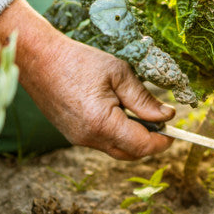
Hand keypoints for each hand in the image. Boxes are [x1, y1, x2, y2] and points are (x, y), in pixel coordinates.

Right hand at [0, 0, 174, 159]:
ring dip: (133, 138)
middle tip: (161, 123)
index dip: (162, 142)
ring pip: (116, 150)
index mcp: (103, 123)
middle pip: (130, 154)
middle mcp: (89, 138)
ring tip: (140, 114)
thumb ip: (144, 99)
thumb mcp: (119, 74)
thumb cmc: (79, 61)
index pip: (142, 146)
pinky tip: (119, 113)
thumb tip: (166, 116)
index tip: (173, 131)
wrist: (39, 59)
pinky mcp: (72, 134)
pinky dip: (117, 134)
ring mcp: (78, 139)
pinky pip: (102, 142)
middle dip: (150, 143)